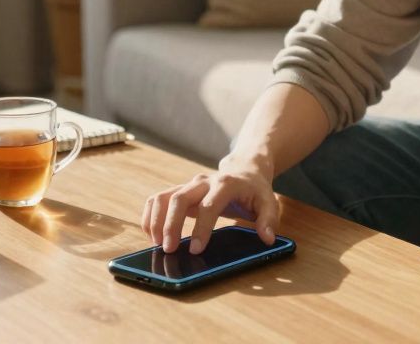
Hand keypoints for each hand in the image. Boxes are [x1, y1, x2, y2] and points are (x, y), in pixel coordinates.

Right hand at [142, 158, 279, 254]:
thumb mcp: (269, 201)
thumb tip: (267, 238)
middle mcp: (203, 181)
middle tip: (168, 249)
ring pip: (163, 197)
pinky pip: (158, 199)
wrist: (244, 169)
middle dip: (170, 225)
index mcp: (225, 184)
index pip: (209, 206)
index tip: (195, 250)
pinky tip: (151, 233)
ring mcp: (189, 185)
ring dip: (155, 220)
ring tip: (155, 244)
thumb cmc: (255, 189)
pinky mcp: (180, 190)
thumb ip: (269, 219)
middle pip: (178, 198)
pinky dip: (150, 215)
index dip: (201, 228)